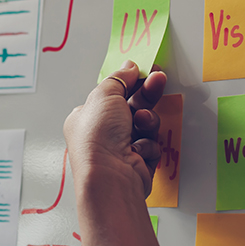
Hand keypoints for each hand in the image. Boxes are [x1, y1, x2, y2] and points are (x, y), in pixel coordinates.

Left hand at [63, 60, 166, 197]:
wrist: (111, 177)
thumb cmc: (98, 139)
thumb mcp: (104, 96)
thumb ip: (118, 79)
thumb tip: (128, 68)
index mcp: (85, 119)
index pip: (110, 96)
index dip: (128, 82)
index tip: (146, 71)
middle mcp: (100, 135)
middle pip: (130, 107)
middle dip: (146, 94)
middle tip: (158, 80)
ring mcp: (119, 150)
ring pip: (144, 126)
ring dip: (147, 121)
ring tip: (141, 123)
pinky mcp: (136, 164)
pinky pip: (151, 146)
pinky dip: (148, 145)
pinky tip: (139, 149)